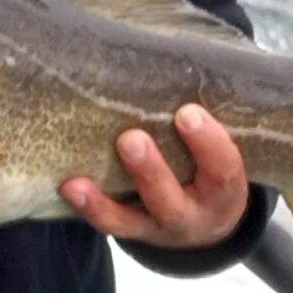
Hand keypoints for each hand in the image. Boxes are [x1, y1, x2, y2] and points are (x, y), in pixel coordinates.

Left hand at [60, 103, 248, 251]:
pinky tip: (68, 186)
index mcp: (224, 192)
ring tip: (78, 181)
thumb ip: (206, 123)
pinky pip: (109, 224)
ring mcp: (158, 228)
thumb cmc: (210, 169)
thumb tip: (178, 62)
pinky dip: (88, 207)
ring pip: (131, 221)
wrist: (207, 224)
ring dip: (103, 201)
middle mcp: (193, 215)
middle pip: (172, 201)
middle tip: (131, 138)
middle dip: (151, 171)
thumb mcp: (223, 153)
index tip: (187, 112)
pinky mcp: (132, 230)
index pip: (225, 170)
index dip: (209, 143)